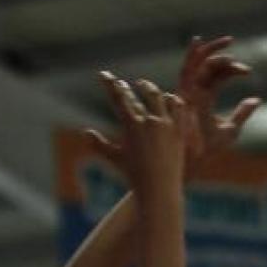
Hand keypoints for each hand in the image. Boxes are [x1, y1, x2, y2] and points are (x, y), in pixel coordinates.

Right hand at [87, 72, 198, 194]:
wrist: (159, 191)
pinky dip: (172, 101)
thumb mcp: (115, 159)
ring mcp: (167, 125)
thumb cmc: (133, 177)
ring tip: (145, 88)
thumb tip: (85, 132)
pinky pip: (178, 109)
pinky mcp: (180, 131)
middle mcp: (150, 121)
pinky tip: (168, 100)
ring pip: (160, 97)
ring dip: (151, 90)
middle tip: (124, 84)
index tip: (104, 75)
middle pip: (140, 93)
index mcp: (132, 125)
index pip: (119, 97)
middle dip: (130, 87)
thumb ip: (100, 144)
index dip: (110, 84)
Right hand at [178, 34, 261, 172]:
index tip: (248, 71)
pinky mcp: (182, 95)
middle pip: (209, 67)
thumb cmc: (208, 150)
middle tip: (242, 65)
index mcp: (205, 98)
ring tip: (228, 42)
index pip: (218, 76)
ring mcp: (188, 93)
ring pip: (198, 64)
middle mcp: (195, 92)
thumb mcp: (231, 131)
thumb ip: (242, 114)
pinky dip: (190, 56)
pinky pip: (185, 71)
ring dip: (212, 52)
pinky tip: (198, 41)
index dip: (232, 70)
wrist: (195, 161)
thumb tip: (256, 99)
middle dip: (226, 61)